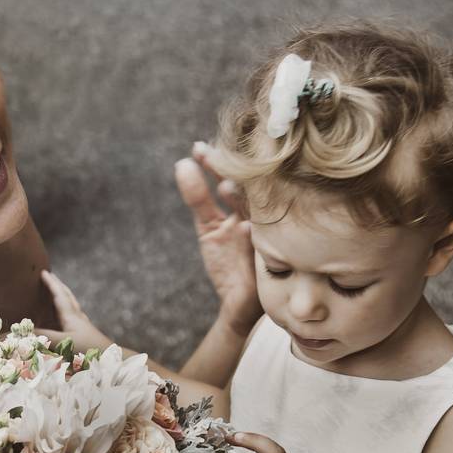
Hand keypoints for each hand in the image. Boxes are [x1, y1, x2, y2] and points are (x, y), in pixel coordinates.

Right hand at [36, 270, 113, 352]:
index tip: (44, 272)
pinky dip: (67, 312)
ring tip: (56, 295)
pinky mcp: (86, 336)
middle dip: (59, 286)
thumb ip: (44, 337)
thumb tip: (26, 330)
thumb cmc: (88, 351)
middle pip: (68, 297)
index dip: (51, 284)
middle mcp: (78, 318)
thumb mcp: (63, 343)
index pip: (59, 295)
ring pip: (72, 306)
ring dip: (64, 297)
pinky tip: (66, 320)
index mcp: (71, 316)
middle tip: (51, 277)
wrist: (112, 360)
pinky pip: (74, 317)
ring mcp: (83, 326)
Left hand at [176, 144, 261, 335]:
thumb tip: (183, 163)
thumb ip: (198, 197)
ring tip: (225, 186)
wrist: (240, 304)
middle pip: (252, 189)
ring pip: (261, 214)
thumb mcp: (208, 227)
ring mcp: (268, 238)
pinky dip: (255, 237)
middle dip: (233, 172)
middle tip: (211, 156)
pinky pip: (266, 249)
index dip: (217, 163)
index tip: (198, 149)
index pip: (236, 177)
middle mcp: (261, 218)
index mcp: (250, 207)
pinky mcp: (269, 263)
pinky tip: (245, 227)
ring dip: (245, 201)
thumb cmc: (229, 261)